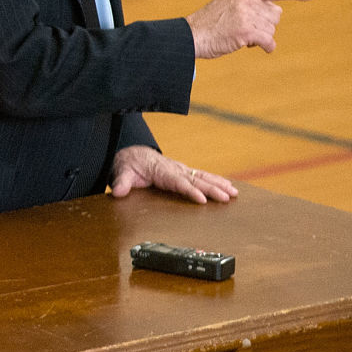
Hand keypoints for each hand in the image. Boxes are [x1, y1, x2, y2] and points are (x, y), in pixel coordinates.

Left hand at [110, 145, 237, 203]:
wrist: (132, 153)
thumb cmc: (129, 163)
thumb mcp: (122, 172)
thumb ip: (121, 182)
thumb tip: (118, 192)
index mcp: (161, 171)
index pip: (178, 182)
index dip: (190, 190)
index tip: (202, 199)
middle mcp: (175, 169)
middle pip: (195, 180)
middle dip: (212, 189)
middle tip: (227, 197)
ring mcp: (181, 170)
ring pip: (202, 177)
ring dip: (219, 184)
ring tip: (234, 192)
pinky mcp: (184, 172)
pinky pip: (202, 176)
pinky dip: (216, 181)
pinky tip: (229, 187)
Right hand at [186, 0, 314, 58]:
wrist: (190, 36)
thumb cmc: (209, 23)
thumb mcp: (228, 4)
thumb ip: (249, 3)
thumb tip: (275, 14)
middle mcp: (247, 0)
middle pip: (275, 14)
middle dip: (266, 24)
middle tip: (247, 28)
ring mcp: (247, 15)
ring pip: (271, 29)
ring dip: (261, 36)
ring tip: (241, 36)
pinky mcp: (246, 31)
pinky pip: (269, 41)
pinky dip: (266, 46)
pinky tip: (257, 47)